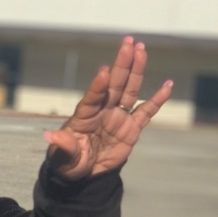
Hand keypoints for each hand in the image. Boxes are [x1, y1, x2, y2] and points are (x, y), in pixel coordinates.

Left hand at [44, 36, 172, 180]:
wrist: (85, 174)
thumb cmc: (68, 162)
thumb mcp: (62, 157)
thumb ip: (62, 145)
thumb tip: (49, 136)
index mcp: (84, 116)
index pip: (92, 97)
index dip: (98, 85)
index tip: (104, 71)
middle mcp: (102, 111)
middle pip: (114, 83)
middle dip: (122, 63)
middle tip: (128, 42)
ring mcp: (118, 117)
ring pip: (130, 90)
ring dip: (136, 70)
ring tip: (141, 50)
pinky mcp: (132, 128)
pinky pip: (146, 111)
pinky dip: (157, 99)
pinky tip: (167, 85)